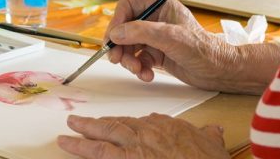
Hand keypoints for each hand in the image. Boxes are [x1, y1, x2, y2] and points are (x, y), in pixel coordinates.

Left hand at [57, 113, 228, 158]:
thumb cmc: (207, 157)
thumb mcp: (210, 141)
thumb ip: (207, 134)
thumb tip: (213, 130)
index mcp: (163, 125)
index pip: (139, 123)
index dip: (125, 126)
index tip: (116, 127)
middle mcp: (146, 132)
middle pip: (115, 126)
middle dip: (94, 125)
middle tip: (76, 123)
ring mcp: (135, 147)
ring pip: (103, 138)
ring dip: (82, 137)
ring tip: (66, 137)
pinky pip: (102, 155)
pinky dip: (86, 152)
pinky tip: (72, 150)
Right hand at [105, 0, 279, 93]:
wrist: (219, 71)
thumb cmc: (202, 49)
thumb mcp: (170, 37)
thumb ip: (141, 32)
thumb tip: (116, 33)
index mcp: (160, 5)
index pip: (128, 5)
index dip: (117, 20)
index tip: (112, 37)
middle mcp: (156, 19)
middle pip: (125, 27)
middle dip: (120, 44)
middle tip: (116, 58)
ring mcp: (155, 37)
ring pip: (129, 45)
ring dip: (128, 60)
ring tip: (137, 70)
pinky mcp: (157, 54)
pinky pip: (138, 59)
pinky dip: (139, 69)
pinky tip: (147, 75)